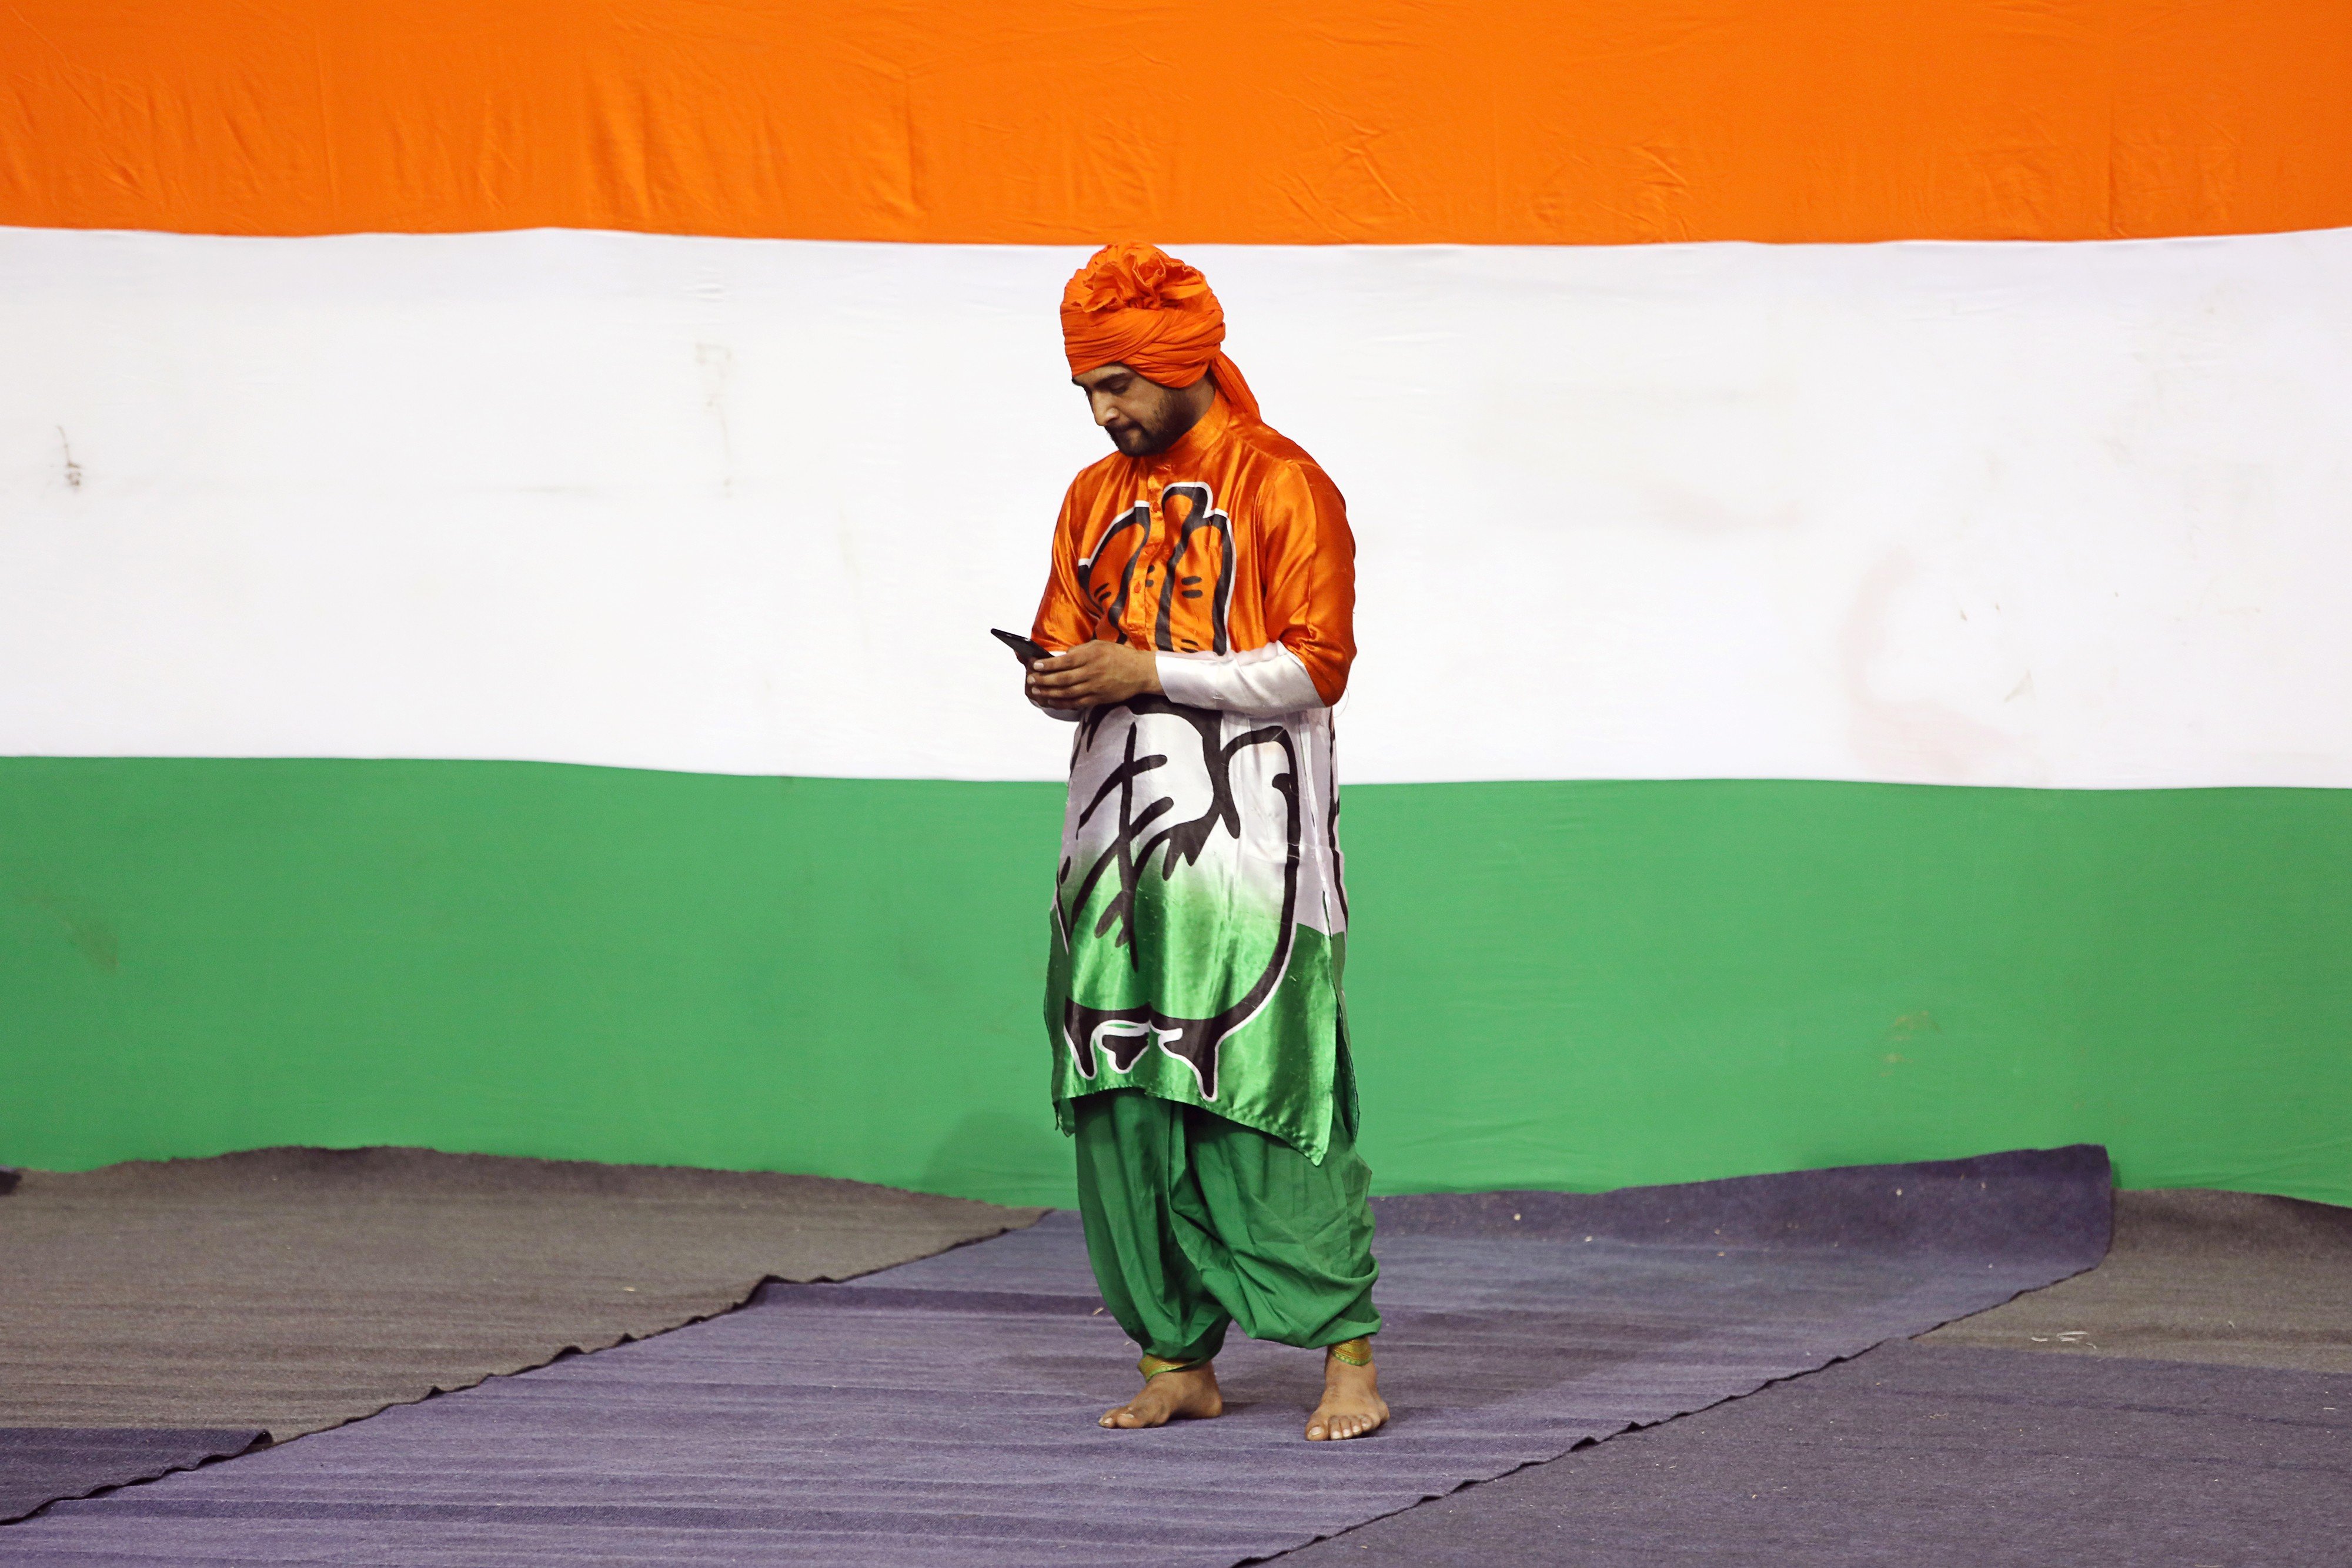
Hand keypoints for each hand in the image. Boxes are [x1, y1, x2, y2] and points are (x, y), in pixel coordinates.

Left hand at [1027, 641, 1162, 708]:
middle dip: (1043, 680)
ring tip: (1036, 691)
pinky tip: (1051, 701)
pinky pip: (1077, 703)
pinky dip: (1062, 703)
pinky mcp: (1098, 699)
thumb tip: (1062, 657)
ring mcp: (1095, 687)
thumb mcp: (1099, 645)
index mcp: (1091, 656)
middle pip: (1063, 679)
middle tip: (1030, 680)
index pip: (1064, 662)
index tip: (1034, 665)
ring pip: (1067, 693)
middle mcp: (1092, 672)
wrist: (1140, 672)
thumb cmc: (1118, 655)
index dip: (1047, 665)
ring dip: (1049, 693)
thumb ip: (1080, 651)